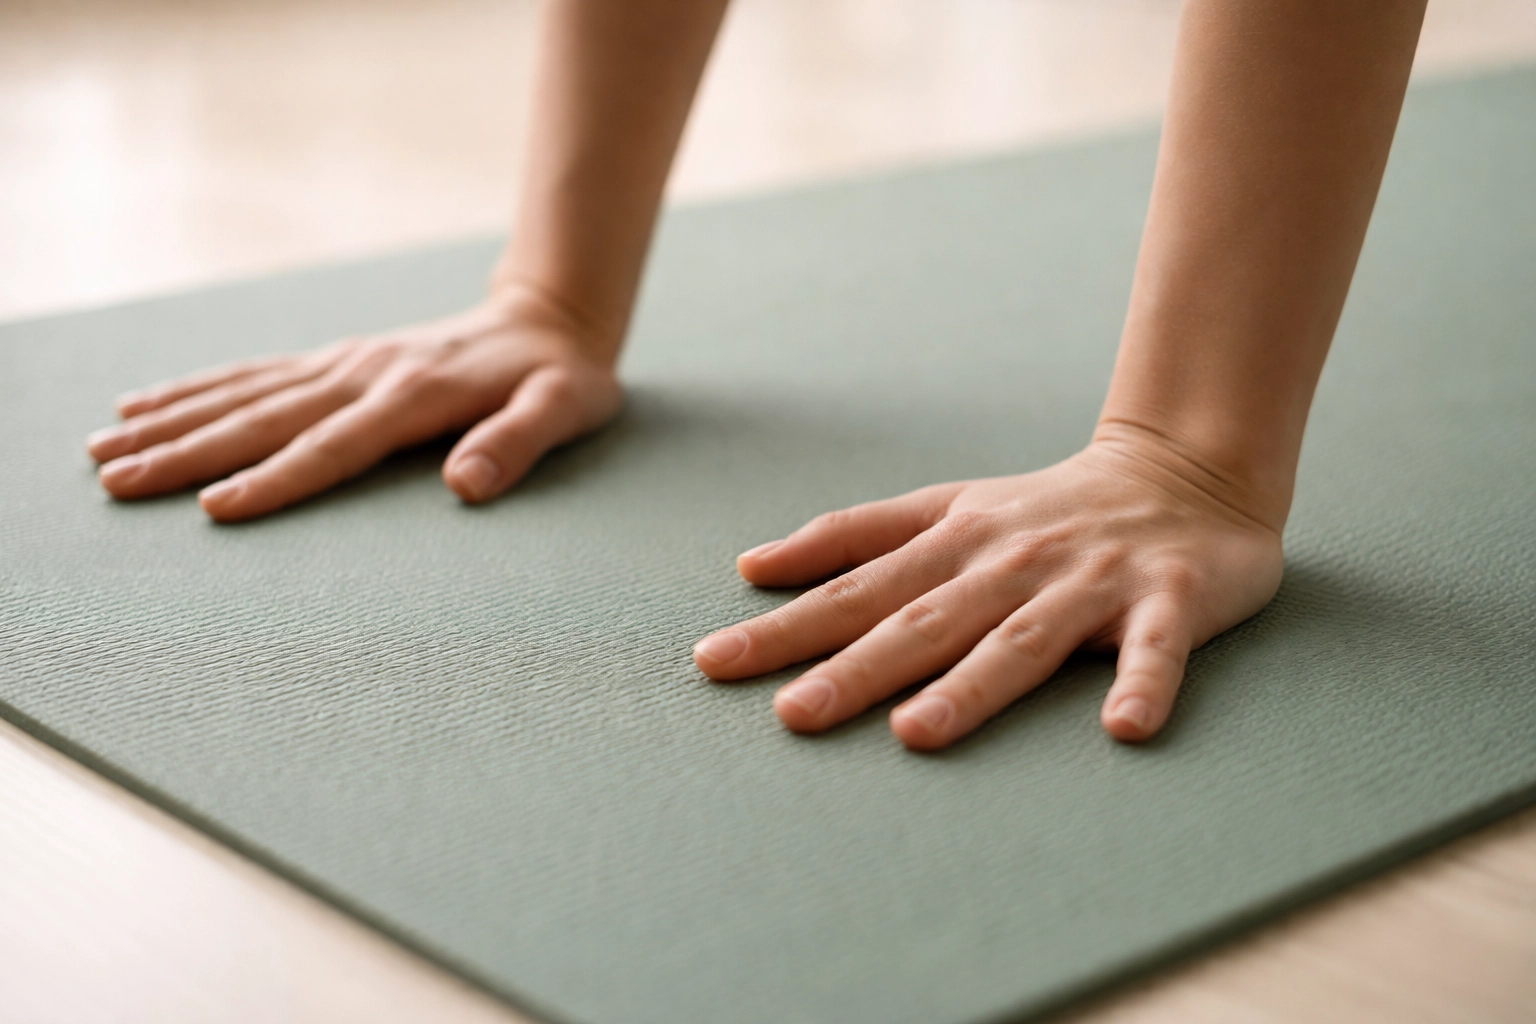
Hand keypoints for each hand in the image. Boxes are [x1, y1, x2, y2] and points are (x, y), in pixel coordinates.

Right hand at [86, 288, 623, 520]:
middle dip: (189, 452)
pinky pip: (256, 374)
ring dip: (174, 421)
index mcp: (415, 396)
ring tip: (103, 447)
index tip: (214, 508)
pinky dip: (198, 389)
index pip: (334, 447)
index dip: (276, 479)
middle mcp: (366, 374)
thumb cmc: (561, 379)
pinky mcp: (338, 360)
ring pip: (245, 395)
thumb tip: (466, 486)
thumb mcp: (563, 410)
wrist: (547, 318)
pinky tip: (148, 403)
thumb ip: (518, 443)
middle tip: (115, 481)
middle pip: (266, 419)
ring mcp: (346, 363)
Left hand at [692, 432, 1283, 748]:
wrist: (1183, 469)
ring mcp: (1088, 582)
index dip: (787, 627)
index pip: (857, 591)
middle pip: (924, 621)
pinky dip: (1144, 682)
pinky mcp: (1168, 600)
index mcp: (953, 543)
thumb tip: (753, 565)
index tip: (715, 663)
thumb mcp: (943, 509)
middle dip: (856, 668)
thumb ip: (853, 537)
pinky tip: (1125, 729)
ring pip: (1022, 640)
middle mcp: (1010, 562)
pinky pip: (1156, 648)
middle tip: (794, 715)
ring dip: (972, 686)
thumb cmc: (1044, 509)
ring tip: (916, 733)